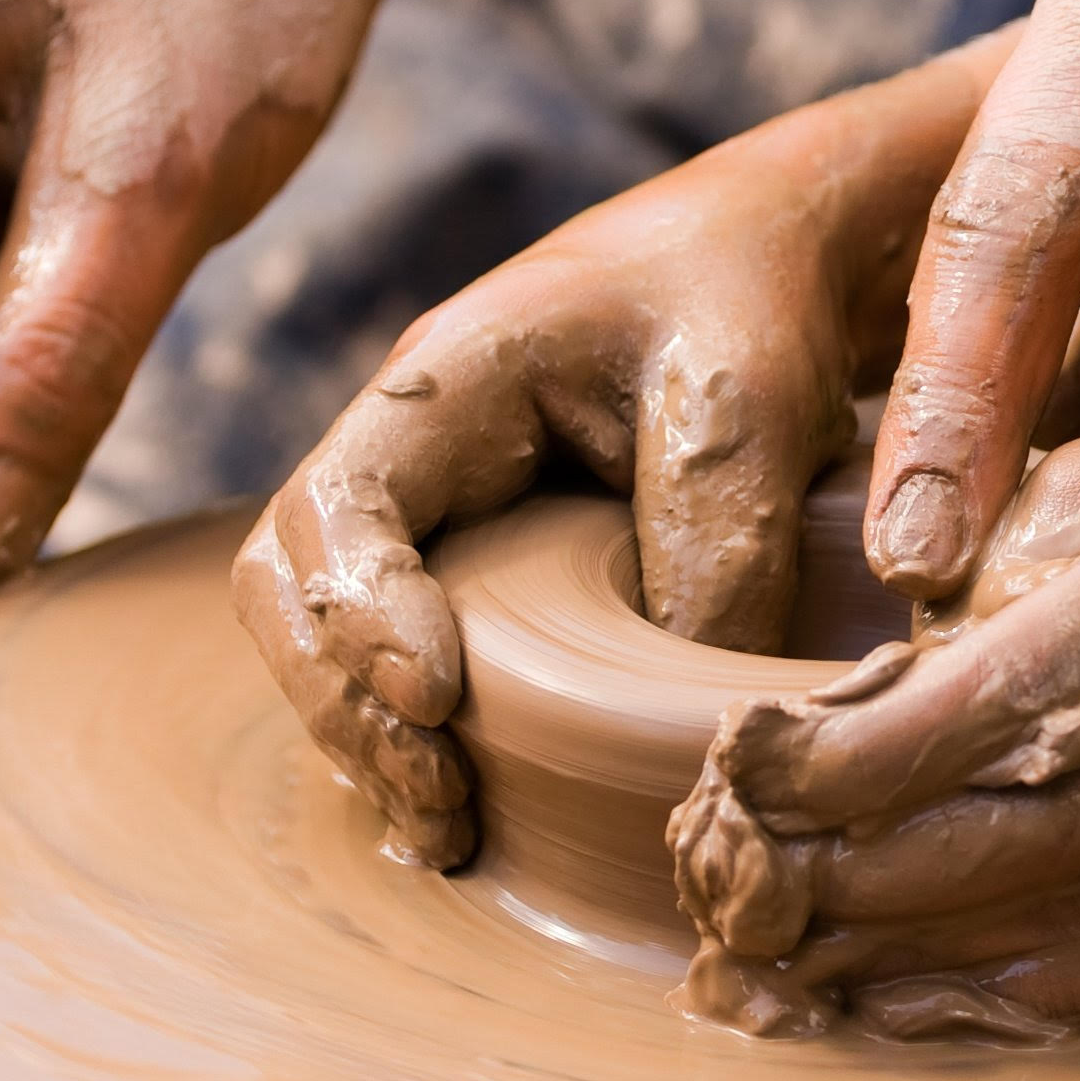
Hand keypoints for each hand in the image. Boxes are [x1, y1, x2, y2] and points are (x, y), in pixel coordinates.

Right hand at [233, 42, 1002, 865]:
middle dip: (343, 700)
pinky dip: (415, 734)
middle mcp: (417, 445)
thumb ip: (711, 563)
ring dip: (369, 736)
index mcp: (451, 377)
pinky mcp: (482, 563)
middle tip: (440, 800)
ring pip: (332, 631)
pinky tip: (471, 810)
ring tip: (450, 829)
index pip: (338, 502)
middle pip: (291, 582)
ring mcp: (440, 505)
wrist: (788, 250)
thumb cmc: (756, 303)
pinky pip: (402, 651)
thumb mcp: (747, 415)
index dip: (358, 612)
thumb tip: (673, 740)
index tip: (439, 699)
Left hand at [674, 400, 1079, 1038]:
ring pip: (1049, 934)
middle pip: (985, 852)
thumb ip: (990, 570)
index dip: (820, 767)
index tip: (729, 765)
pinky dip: (1007, 1002)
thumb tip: (851, 687)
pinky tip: (912, 1003)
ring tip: (784, 958)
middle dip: (832, 881)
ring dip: (896, 960)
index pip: (954, 720)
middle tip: (725, 879)